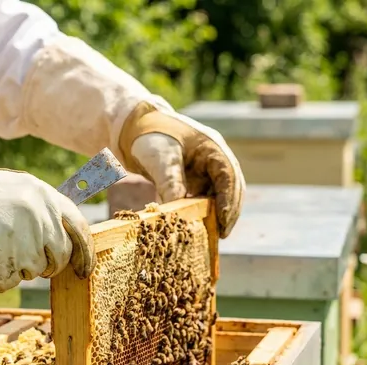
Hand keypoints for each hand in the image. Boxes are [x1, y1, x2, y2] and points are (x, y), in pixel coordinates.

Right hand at [0, 97, 94, 292]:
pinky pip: (8, 282)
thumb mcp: (16, 191)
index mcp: (45, 196)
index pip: (80, 229)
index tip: (83, 268)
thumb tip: (61, 240)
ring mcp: (23, 239)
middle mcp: (40, 216)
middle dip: (43, 264)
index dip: (84, 252)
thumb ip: (41, 211)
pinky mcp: (4, 260)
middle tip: (19, 258)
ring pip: (33, 272)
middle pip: (58, 257)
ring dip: (13, 267)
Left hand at [119, 102, 244, 237]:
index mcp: (212, 147)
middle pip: (231, 187)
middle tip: (222, 234)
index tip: (223, 220)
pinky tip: (198, 225)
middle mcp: (215, 158)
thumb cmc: (150, 137)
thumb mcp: (160, 158)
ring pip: (220, 194)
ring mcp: (207, 169)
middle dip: (228, 211)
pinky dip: (204, 211)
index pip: (229, 176)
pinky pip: (205, 198)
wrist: (135, 129)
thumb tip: (177, 211)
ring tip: (213, 234)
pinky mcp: (196, 179)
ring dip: (218, 213)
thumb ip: (169, 181)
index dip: (229, 199)